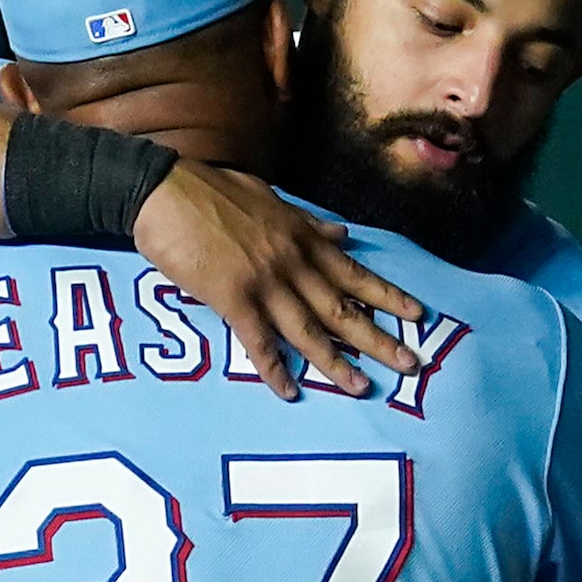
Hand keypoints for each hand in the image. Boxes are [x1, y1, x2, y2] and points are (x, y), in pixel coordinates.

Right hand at [130, 161, 424, 399]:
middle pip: (342, 307)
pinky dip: (273, 368)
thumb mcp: (269, 197)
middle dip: (378, 338)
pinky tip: (289, 391)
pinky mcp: (231, 296)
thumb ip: (305, 220)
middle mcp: (291, 261)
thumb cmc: (210, 190)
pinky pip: (257, 340)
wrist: (163, 190)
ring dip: (335, 363)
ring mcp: (263, 281)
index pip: (353, 273)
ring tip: (361, 387)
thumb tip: (339, 233)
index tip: (417, 314)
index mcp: (300, 237)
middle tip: (410, 364)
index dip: (387, 295)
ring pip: (308, 329)